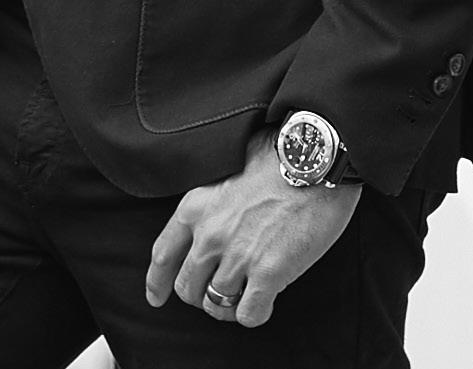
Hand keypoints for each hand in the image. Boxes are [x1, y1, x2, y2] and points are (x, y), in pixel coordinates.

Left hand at [144, 135, 359, 327]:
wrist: (316, 161)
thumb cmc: (280, 158)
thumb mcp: (229, 168)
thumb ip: (214, 196)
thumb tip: (218, 206)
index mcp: (196, 207)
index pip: (163, 255)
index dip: (157, 282)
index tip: (157, 298)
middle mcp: (210, 235)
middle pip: (187, 288)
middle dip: (199, 296)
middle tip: (218, 293)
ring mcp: (238, 256)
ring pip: (216, 305)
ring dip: (229, 307)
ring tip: (245, 298)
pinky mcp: (268, 273)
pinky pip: (248, 314)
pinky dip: (254, 314)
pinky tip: (266, 301)